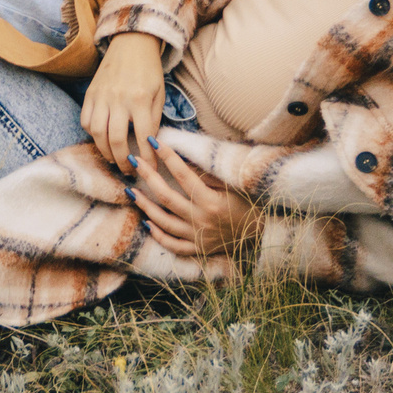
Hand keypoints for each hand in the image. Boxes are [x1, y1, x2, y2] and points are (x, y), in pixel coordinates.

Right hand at [80, 33, 166, 172]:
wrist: (131, 44)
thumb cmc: (149, 71)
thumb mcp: (159, 94)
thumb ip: (154, 120)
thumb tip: (149, 145)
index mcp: (140, 99)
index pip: (143, 137)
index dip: (147, 157)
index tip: (150, 169)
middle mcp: (118, 99)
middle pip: (115, 139)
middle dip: (122, 160)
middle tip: (129, 170)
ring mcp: (101, 96)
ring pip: (97, 133)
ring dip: (105, 151)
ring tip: (114, 158)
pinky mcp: (90, 93)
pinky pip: (85, 120)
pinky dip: (92, 134)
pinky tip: (102, 139)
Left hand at [129, 140, 258, 257]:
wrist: (262, 234)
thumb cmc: (248, 204)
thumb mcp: (231, 186)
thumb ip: (206, 175)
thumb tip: (181, 160)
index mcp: (211, 201)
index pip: (183, 175)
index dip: (167, 157)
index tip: (153, 142)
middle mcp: (201, 220)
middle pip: (167, 197)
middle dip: (148, 177)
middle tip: (135, 161)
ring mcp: (197, 237)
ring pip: (163, 222)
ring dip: (145, 205)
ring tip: (131, 191)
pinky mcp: (197, 249)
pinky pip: (172, 244)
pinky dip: (158, 234)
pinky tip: (147, 221)